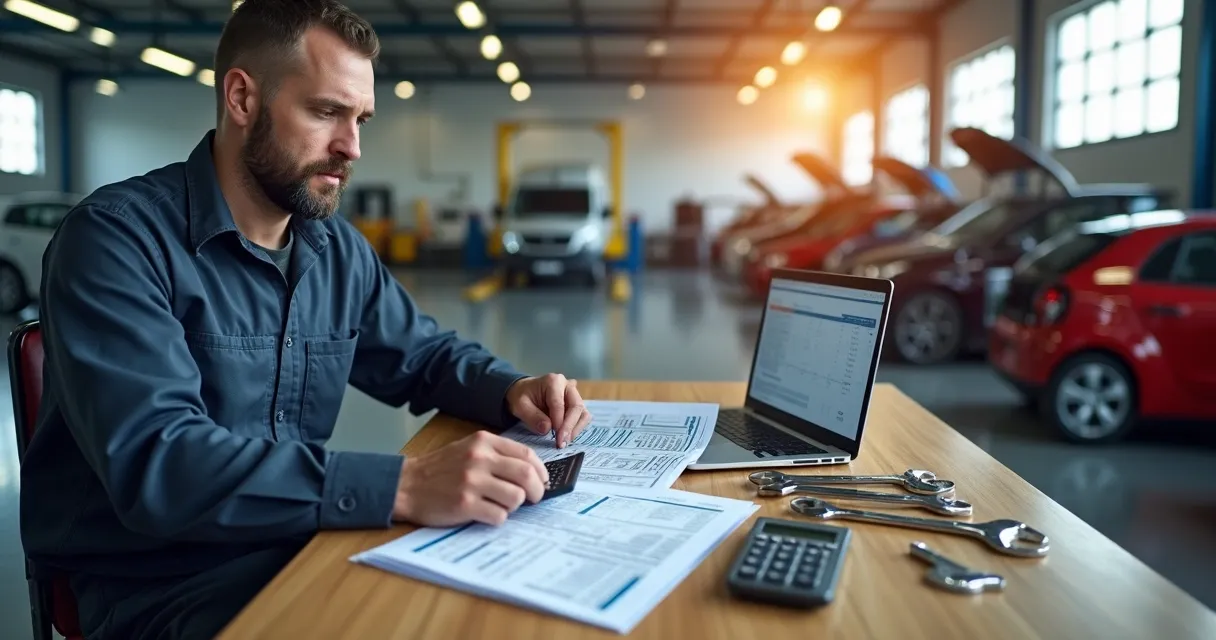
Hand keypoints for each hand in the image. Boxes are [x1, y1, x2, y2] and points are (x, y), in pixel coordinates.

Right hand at [393, 431, 548, 526]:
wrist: (406, 485)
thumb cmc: (441, 469)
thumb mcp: (468, 449)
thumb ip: (497, 455)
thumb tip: (532, 472)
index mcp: (483, 442)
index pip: (526, 454)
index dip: (541, 471)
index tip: (543, 481)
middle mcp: (479, 459)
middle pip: (526, 475)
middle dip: (537, 491)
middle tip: (535, 498)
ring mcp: (472, 482)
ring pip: (516, 497)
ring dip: (515, 506)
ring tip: (503, 505)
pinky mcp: (464, 504)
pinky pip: (499, 516)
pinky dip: (499, 518)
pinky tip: (487, 514)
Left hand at [505, 373, 592, 447]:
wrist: (525, 392)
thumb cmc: (522, 396)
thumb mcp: (520, 406)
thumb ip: (532, 416)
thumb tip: (547, 428)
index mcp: (554, 382)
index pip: (559, 403)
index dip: (558, 421)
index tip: (555, 436)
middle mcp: (568, 386)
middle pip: (576, 407)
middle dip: (569, 427)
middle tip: (561, 442)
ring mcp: (574, 396)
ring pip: (583, 413)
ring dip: (575, 429)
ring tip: (564, 442)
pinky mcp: (576, 406)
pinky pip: (582, 418)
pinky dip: (576, 429)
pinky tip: (566, 437)